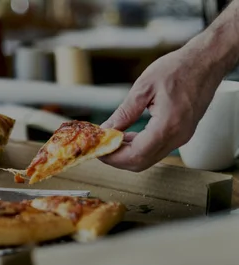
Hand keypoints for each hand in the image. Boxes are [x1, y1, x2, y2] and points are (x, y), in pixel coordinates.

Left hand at [99, 49, 223, 171]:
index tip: (98, 149)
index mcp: (168, 125)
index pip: (136, 155)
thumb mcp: (143, 88)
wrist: (206, 62)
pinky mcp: (182, 133)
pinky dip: (139, 147)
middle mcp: (177, 136)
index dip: (113, 156)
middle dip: (117, 158)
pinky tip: (126, 136)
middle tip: (100, 147)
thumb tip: (106, 129)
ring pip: (149, 158)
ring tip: (110, 140)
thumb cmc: (178, 68)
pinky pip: (157, 148)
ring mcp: (182, 137)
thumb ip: (124, 113)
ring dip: (127, 153)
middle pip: (141, 162)